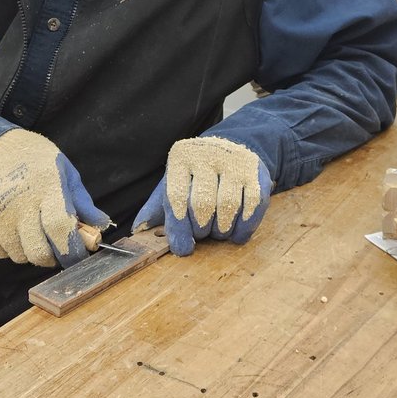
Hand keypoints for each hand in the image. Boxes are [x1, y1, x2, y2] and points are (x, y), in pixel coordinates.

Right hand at [0, 129, 110, 267]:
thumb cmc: (36, 161)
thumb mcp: (66, 172)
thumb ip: (83, 202)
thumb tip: (101, 228)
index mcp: (47, 187)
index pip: (59, 228)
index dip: (71, 250)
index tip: (79, 256)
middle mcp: (20, 203)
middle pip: (38, 251)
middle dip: (52, 257)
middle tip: (57, 247)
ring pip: (19, 256)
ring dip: (30, 252)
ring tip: (34, 232)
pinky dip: (10, 249)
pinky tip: (15, 230)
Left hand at [132, 136, 270, 255]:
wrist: (231, 149)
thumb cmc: (196, 174)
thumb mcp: (173, 184)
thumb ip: (157, 207)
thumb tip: (139, 230)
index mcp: (181, 156)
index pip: (177, 197)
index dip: (179, 228)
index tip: (183, 248)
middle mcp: (208, 154)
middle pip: (203, 204)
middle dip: (201, 229)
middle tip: (202, 234)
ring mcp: (235, 161)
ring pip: (228, 207)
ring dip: (222, 231)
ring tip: (217, 232)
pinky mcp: (257, 172)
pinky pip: (252, 208)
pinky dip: (243, 228)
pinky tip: (235, 233)